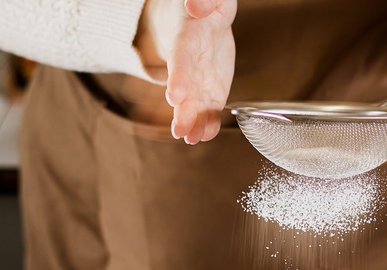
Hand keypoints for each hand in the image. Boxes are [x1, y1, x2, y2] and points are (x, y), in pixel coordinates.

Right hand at [137, 0, 235, 143]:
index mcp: (187, 40)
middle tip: (179, 130)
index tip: (175, 95)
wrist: (202, 23)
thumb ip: (203, 0)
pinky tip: (206, 135)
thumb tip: (195, 6)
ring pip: (193, 105)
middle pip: (185, 90)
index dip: (179, 78)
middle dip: (182, 111)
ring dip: (192, 123)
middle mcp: (189, 66)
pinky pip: (209, 110)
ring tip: (190, 139)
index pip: (181, 60)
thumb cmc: (206, 7)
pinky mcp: (211, 92)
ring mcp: (197, 82)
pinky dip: (208, 124)